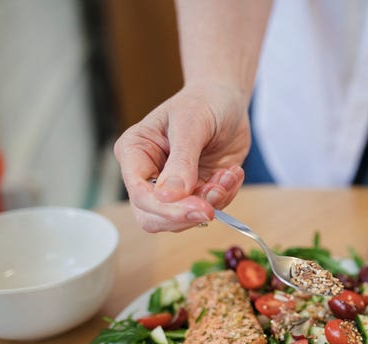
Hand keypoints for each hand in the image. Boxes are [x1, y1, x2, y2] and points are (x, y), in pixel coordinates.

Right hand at [114, 83, 250, 231]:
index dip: (167, 208)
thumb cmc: (203, 102)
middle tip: (214, 201)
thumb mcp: (191, 125)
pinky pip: (207, 209)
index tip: (199, 208)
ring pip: (182, 218)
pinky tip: (231, 173)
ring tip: (228, 174)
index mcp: (135, 153)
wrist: (227, 100)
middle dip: (187, 214)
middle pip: (153, 217)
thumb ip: (181, 161)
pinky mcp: (196, 191)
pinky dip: (225, 196)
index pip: (140, 194)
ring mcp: (173, 186)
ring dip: (212, 201)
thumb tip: (168, 197)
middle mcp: (149, 174)